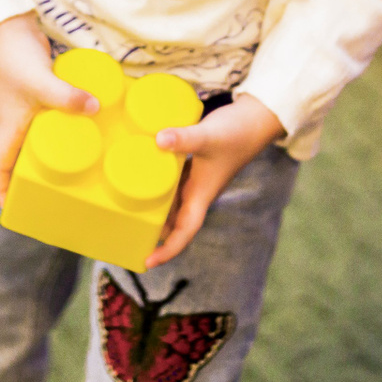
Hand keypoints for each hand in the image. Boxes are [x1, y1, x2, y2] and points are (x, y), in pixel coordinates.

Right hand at [0, 13, 98, 205]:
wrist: (9, 26)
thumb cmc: (15, 58)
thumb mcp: (40, 81)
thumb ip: (65, 96)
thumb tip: (95, 109)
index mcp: (7, 131)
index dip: (3, 193)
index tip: (14, 211)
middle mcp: (16, 126)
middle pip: (21, 163)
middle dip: (35, 182)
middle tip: (61, 195)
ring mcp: (30, 112)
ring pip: (41, 144)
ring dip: (57, 157)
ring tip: (84, 169)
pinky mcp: (43, 97)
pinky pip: (55, 123)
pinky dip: (69, 130)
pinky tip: (91, 130)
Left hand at [144, 94, 283, 268]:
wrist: (257, 118)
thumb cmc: (237, 132)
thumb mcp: (209, 136)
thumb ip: (185, 138)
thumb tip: (158, 140)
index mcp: (202, 195)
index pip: (184, 232)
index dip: (167, 251)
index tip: (147, 262)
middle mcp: (198, 192)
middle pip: (174, 223)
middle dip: (153, 234)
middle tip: (125, 237)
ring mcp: (196, 179)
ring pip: (172, 203)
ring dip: (154, 211)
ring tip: (127, 212)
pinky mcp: (194, 165)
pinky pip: (172, 184)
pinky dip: (158, 186)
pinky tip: (142, 177)